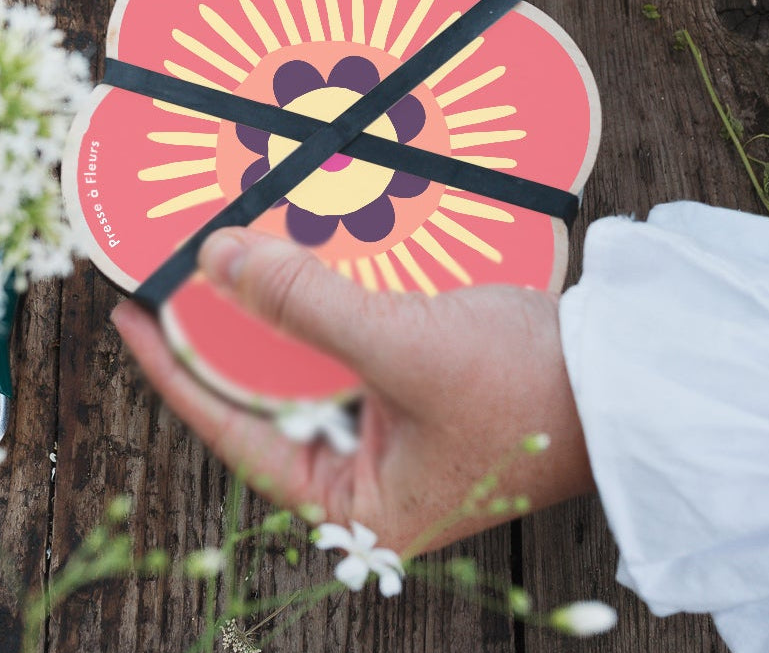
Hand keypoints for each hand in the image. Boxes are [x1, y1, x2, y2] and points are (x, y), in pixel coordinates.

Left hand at [112, 228, 592, 554]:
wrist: (636, 374)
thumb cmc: (533, 388)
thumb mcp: (405, 347)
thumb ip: (306, 306)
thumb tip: (215, 260)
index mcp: (357, 509)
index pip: (237, 435)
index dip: (178, 371)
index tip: (133, 316)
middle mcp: (367, 481)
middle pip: (265, 401)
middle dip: (223, 338)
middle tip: (173, 277)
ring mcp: (393, 437)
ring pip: (305, 371)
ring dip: (272, 317)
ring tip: (226, 263)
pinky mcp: (417, 392)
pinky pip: (346, 349)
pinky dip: (320, 310)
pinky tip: (297, 266)